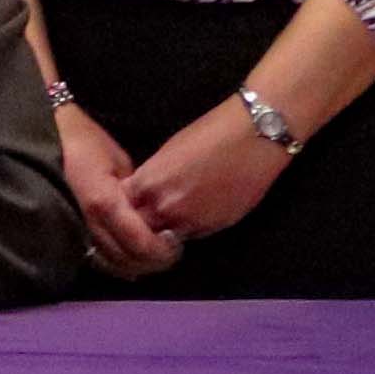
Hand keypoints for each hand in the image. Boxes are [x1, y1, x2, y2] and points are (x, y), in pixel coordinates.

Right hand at [54, 103, 183, 279]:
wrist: (46, 139)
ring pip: (110, 264)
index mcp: (104, 202)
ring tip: (150, 254)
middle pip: (126, 259)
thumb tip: (149, 212)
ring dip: (134, 264)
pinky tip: (128, 258)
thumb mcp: (118, 160)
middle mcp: (89, 223)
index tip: (176, 243)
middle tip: (169, 251)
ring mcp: (75, 230)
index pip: (140, 242)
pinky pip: (95, 257)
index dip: (162, 250)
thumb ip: (134, 191)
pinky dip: (115, 262)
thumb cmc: (84, 141)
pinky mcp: (67, 232)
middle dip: (152, 261)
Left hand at [121, 100, 296, 248]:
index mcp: (148, 184)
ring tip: (173, 217)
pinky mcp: (214, 228)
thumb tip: (144, 193)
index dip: (124, 208)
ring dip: (166, 231)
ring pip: (166, 239)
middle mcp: (164, 207)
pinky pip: (192, 237)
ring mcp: (190, 221)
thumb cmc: (210, 134)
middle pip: (140, 229)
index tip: (129, 206)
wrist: (253, 137)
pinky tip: (197, 214)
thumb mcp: (168, 152)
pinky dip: (189, 230)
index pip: (121, 208)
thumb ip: (153, 178)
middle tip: (148, 218)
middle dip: (142, 225)